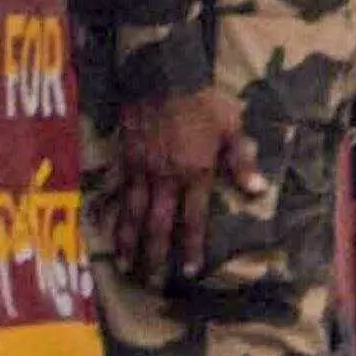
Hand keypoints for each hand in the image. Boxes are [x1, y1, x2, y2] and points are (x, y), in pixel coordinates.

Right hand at [109, 83, 260, 281]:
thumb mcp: (232, 128)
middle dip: (154, 255)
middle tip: (150, 282)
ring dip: (128, 242)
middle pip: (158, 225)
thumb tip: (257, 191)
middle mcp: (166, 179)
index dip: (190, 247)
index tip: (187, 271)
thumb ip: (242, 162)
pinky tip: (98, 223)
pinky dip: (105, 207)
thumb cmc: (203, 101)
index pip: (193, 220)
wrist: (164, 74)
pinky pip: (112, 188)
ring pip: (131, 213)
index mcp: (196, 174)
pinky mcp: (124, 159)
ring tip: (125, 266)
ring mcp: (141, 170)